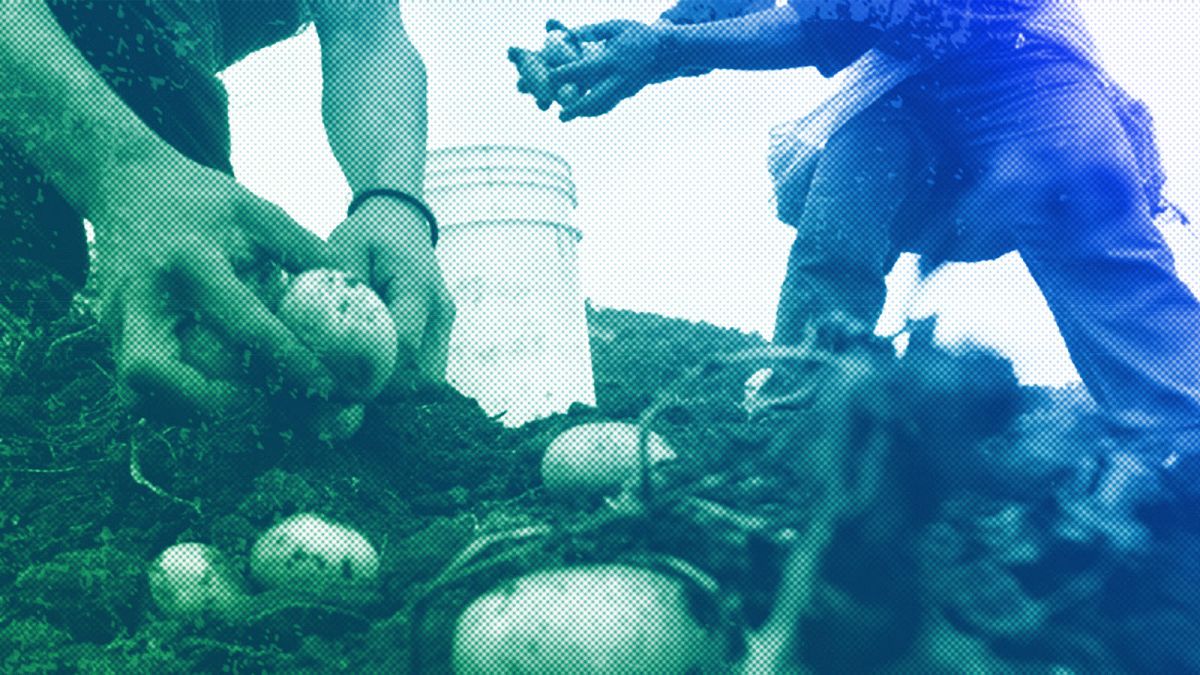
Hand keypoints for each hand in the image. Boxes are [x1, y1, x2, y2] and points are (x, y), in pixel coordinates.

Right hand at [90, 154, 334, 419]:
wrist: (125, 183)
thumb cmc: (201, 199)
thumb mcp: (258, 211)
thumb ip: (307, 250)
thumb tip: (360, 292)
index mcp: (191, 261)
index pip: (243, 324)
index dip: (290, 361)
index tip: (328, 385)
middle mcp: (144, 297)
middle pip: (150, 372)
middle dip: (207, 402)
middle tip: (258, 403)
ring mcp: (118, 320)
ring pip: (137, 393)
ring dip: (191, 411)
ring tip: (242, 404)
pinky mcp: (112, 335)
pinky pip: (138, 389)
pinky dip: (177, 403)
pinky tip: (216, 395)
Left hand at [327, 196, 453, 398]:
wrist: (402, 218)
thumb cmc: (370, 231)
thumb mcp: (346, 248)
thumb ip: (340, 288)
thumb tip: (322, 334)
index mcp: (418, 288)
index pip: (404, 347)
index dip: (374, 374)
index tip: (338, 385)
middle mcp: (440, 311)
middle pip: (424, 376)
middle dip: (387, 391)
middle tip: (346, 392)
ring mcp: (444, 324)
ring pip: (429, 379)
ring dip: (395, 388)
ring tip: (355, 383)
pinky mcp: (439, 331)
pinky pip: (425, 369)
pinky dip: (400, 377)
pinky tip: (369, 371)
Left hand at [546, 19, 676, 120]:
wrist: (665, 50)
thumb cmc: (636, 34)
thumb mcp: (615, 26)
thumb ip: (590, 31)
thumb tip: (566, 35)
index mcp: (613, 58)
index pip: (585, 69)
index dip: (566, 74)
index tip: (550, 76)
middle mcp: (620, 77)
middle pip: (596, 99)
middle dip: (577, 109)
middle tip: (560, 116)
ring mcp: (625, 88)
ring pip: (603, 106)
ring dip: (584, 113)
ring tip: (567, 116)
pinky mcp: (628, 94)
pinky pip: (609, 104)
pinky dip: (595, 109)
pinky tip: (583, 111)